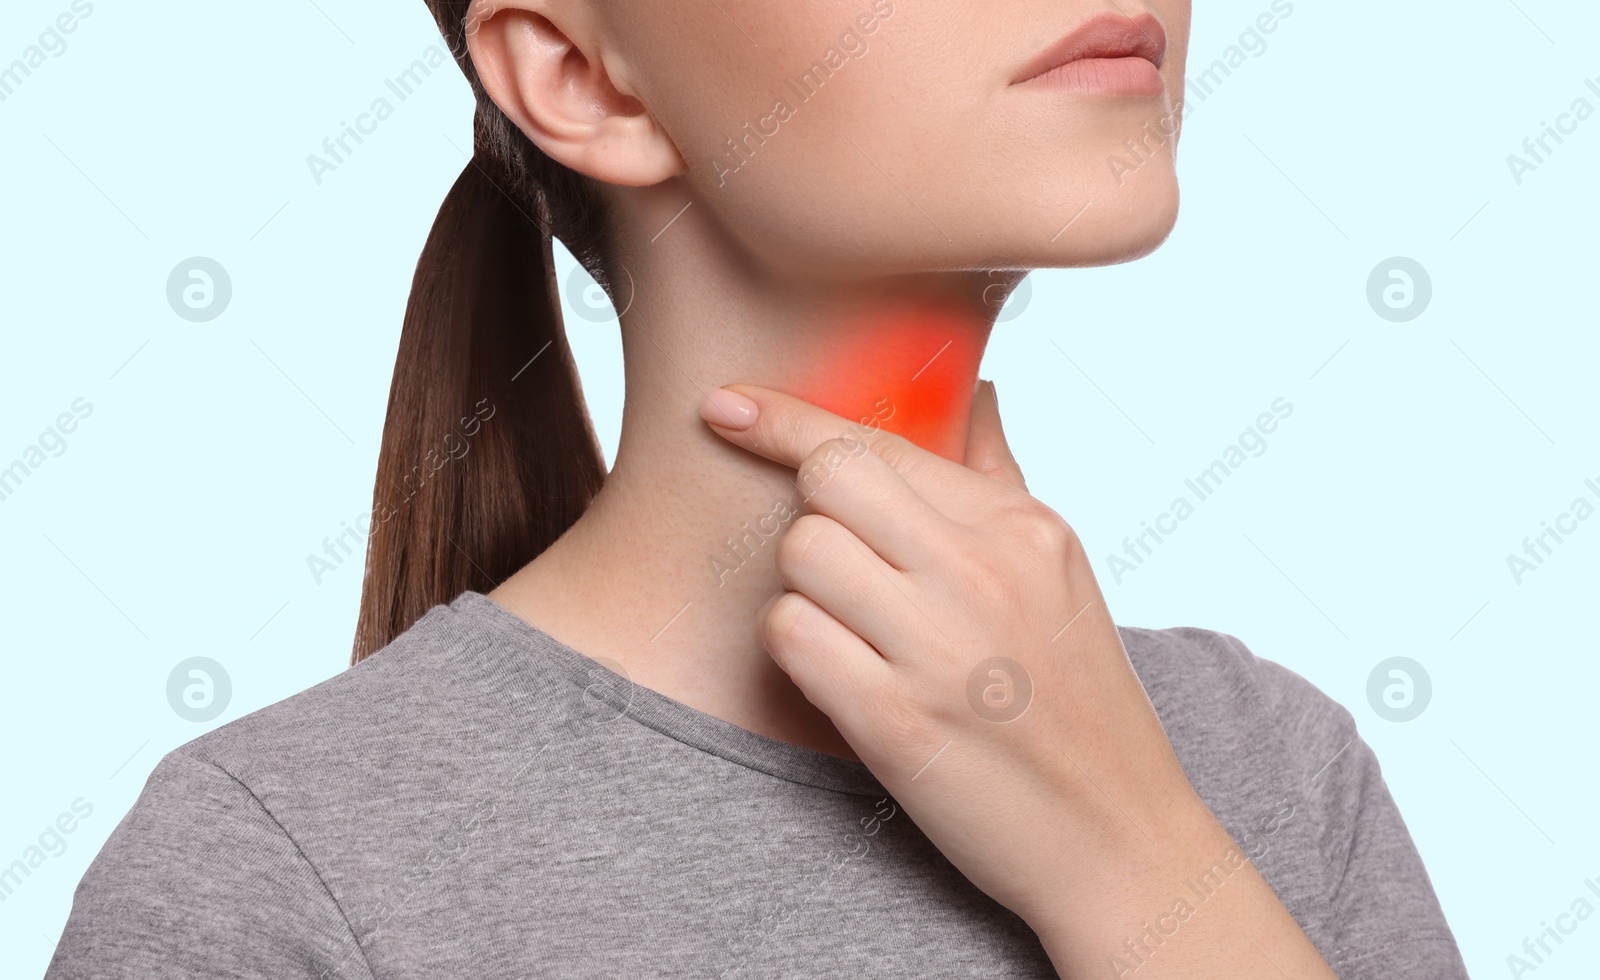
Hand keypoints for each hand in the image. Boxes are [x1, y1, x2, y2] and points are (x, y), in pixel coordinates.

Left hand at [698, 380, 1213, 927]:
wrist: (1119, 837)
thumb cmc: (1081, 703)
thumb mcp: (1060, 573)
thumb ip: (1002, 478)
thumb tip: (974, 394)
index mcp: (1021, 527)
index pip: (876, 441)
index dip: (784, 419)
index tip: (727, 404)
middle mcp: (982, 570)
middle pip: (826, 481)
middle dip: (814, 519)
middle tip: (847, 576)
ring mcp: (939, 644)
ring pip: (800, 554)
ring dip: (806, 593)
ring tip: (860, 638)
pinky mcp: (896, 719)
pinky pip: (789, 635)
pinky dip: (799, 654)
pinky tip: (846, 681)